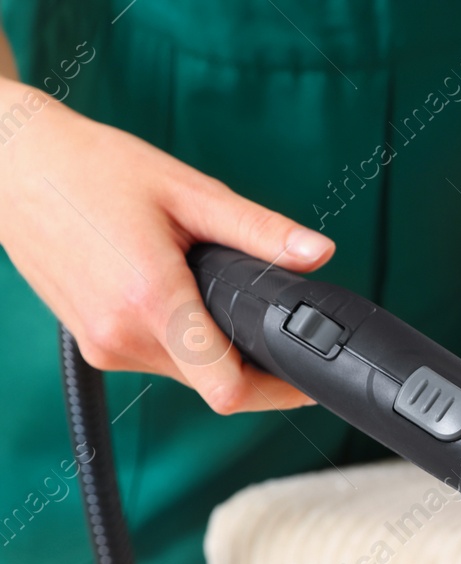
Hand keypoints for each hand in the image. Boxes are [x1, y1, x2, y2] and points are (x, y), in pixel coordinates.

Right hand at [0, 80, 334, 412]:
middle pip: (214, 386)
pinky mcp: (93, 345)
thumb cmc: (94, 169)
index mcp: (152, 301)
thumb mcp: (188, 192)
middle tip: (279, 330)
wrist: (14, 165)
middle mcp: (123, 336)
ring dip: (215, 351)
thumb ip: (259, 231)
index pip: (229, 389)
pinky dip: (183, 342)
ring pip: (187, 375)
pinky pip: (157, 360)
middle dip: (254, 366)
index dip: (278, 390)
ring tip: (222, 300)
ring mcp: (103, 346)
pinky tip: (185, 300)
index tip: (307, 378)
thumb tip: (319, 253)